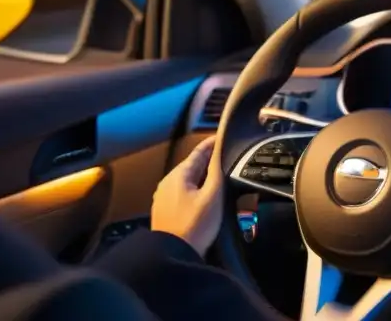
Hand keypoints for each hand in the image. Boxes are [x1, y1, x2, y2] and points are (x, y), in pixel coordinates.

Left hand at [151, 136, 222, 256]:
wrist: (173, 255)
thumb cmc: (196, 224)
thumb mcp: (213, 195)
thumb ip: (216, 170)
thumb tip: (219, 150)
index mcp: (178, 175)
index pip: (198, 151)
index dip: (212, 143)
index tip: (225, 136)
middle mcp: (167, 182)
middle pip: (191, 164)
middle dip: (208, 159)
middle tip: (227, 155)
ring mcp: (163, 196)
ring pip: (187, 178)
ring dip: (202, 173)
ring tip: (219, 173)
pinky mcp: (164, 210)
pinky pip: (182, 190)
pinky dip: (195, 186)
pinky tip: (205, 192)